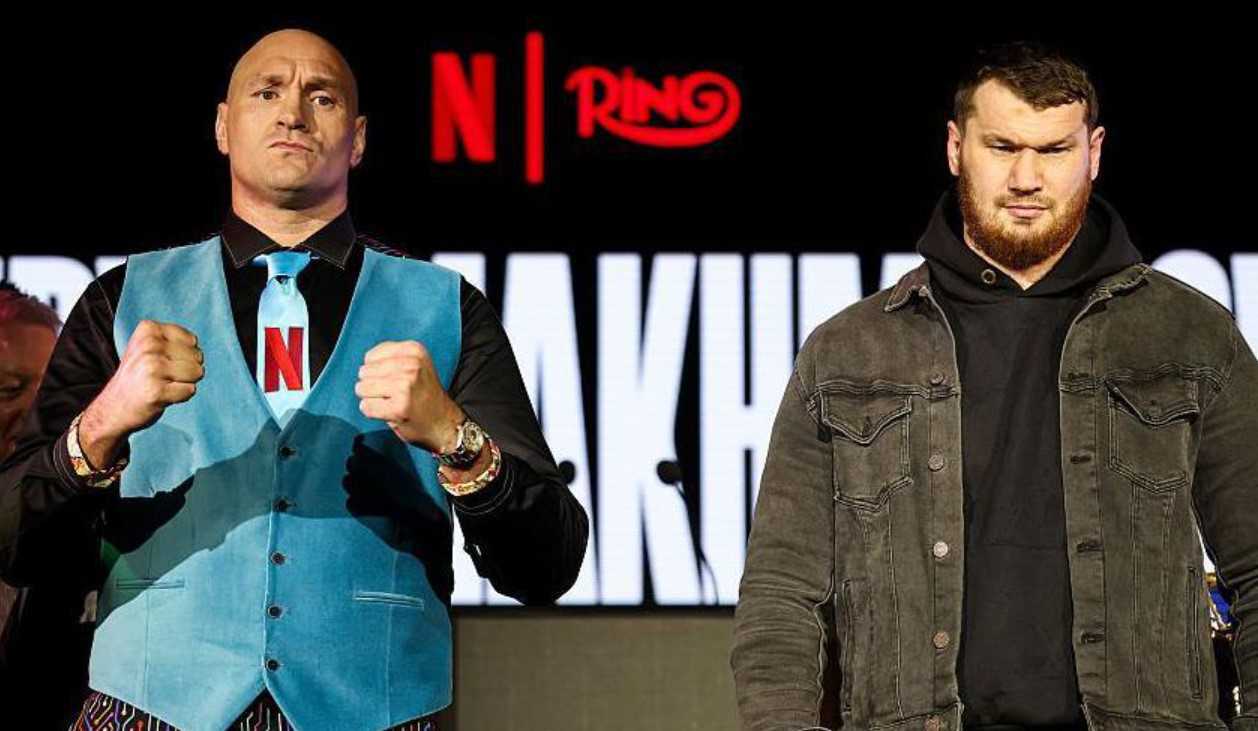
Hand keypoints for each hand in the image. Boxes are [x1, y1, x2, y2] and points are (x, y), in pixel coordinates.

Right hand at [80, 320, 203, 467]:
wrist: (113, 408)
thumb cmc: (139, 376)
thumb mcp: (149, 346)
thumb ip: (175, 340)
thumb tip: (200, 354)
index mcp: (148, 330)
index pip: (192, 341)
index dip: (184, 355)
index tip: (161, 362)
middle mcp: (148, 345)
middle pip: (197, 356)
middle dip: (186, 370)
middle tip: (161, 377)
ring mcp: (151, 368)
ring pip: (197, 372)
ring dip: (185, 383)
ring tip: (162, 385)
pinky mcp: (155, 391)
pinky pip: (190, 390)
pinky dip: (181, 396)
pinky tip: (162, 396)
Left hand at [355, 340, 462, 452]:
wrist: (443, 423)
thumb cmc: (424, 395)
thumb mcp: (416, 365)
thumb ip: (391, 358)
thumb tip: (364, 365)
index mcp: (415, 350)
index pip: (371, 356)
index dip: (375, 371)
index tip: (392, 380)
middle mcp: (412, 365)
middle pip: (365, 372)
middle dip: (371, 385)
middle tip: (392, 394)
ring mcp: (405, 386)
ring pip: (362, 388)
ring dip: (371, 398)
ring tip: (390, 402)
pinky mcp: (399, 407)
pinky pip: (366, 407)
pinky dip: (372, 412)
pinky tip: (389, 412)